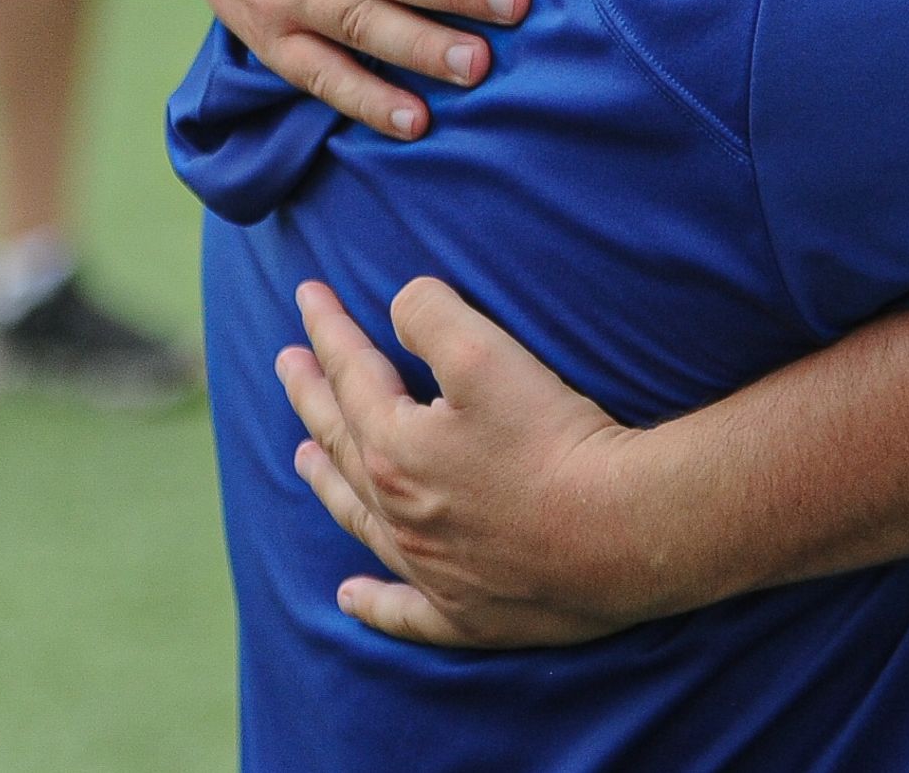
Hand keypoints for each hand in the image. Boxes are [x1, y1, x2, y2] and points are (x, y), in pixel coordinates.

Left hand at [280, 277, 662, 648]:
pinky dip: (372, 604)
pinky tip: (348, 598)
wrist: (621, 532)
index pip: (350, 373)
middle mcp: (398, 513)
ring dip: (326, 482)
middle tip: (286, 362)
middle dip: (311, 395)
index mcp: (394, 448)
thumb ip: (430, 317)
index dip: (328, 329)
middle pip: (341, 442)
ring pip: (359, 519)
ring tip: (300, 457)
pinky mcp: (466, 615)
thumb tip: (399, 308)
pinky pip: (403, 612)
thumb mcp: (487, 353)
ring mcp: (429, 571)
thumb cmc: (555, 440)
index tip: (307, 295)